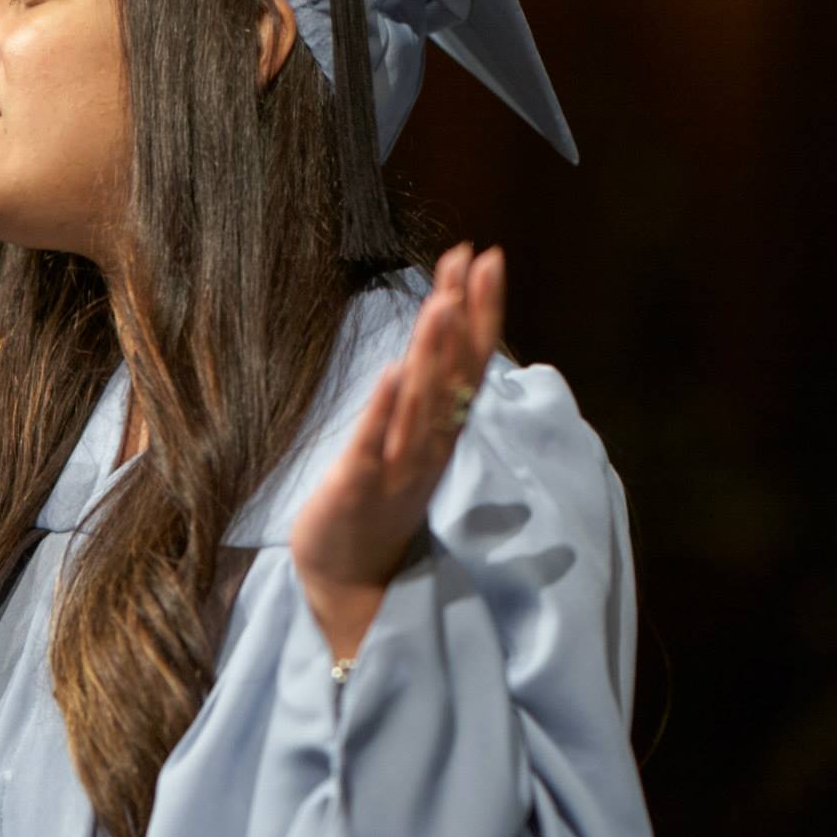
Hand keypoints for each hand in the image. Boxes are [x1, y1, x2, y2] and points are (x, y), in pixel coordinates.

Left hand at [290, 243, 504, 658]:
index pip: (468, 361)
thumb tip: (445, 338)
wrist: (351, 581)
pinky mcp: (357, 489)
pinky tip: (394, 372)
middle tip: (478, 260)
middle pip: (456, 375)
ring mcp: (396, 468)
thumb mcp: (408, 440)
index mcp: (440, 431)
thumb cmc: (378, 501)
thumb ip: (426, 392)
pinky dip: (386, 411)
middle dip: (467, 317)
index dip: (479, 309)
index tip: (486, 256)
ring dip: (434, 355)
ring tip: (441, 303)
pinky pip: (375, 446)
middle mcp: (428, 445)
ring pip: (423, 406)